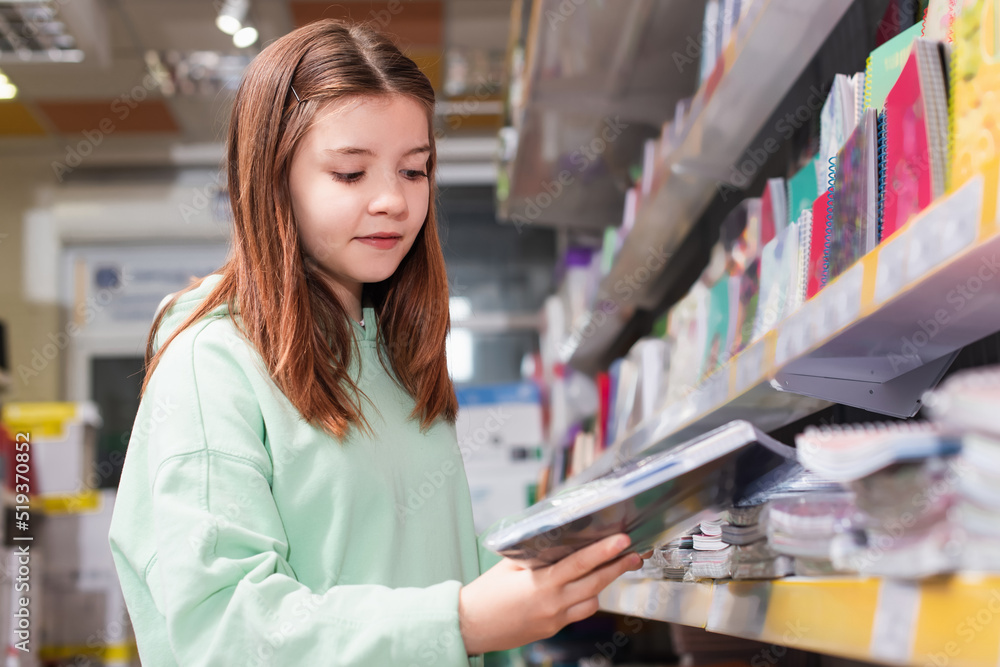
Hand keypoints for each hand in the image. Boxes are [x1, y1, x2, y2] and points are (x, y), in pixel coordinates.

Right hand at [458, 533, 644, 654]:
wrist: (471, 626)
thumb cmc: (486, 593)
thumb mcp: (509, 565)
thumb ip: (535, 553)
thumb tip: (556, 537)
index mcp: (541, 584)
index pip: (580, 564)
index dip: (603, 552)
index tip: (622, 541)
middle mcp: (552, 603)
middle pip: (595, 584)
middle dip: (617, 568)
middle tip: (635, 554)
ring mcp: (554, 619)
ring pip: (592, 602)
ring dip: (604, 585)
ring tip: (613, 568)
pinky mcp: (552, 629)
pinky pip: (578, 613)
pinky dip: (586, 599)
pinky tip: (586, 588)